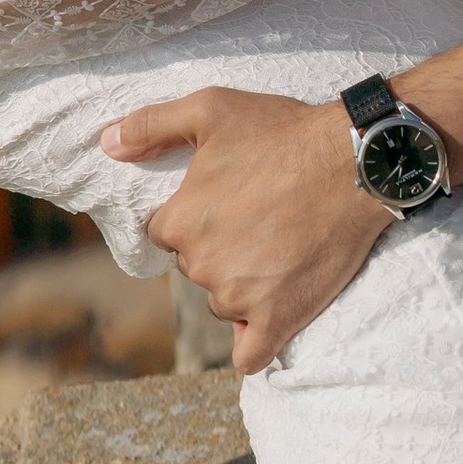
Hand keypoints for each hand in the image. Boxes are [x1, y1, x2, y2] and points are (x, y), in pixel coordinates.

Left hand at [101, 88, 388, 373]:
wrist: (354, 164)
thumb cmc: (283, 132)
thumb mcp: (211, 109)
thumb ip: (152, 125)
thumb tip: (107, 144)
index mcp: (180, 221)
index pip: (166, 234)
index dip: (194, 217)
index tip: (226, 201)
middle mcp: (201, 265)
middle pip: (196, 267)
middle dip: (220, 249)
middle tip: (260, 218)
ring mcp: (239, 298)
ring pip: (224, 303)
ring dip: (243, 286)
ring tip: (281, 248)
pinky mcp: (278, 320)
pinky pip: (251, 355)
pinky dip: (254, 342)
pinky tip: (266, 321)